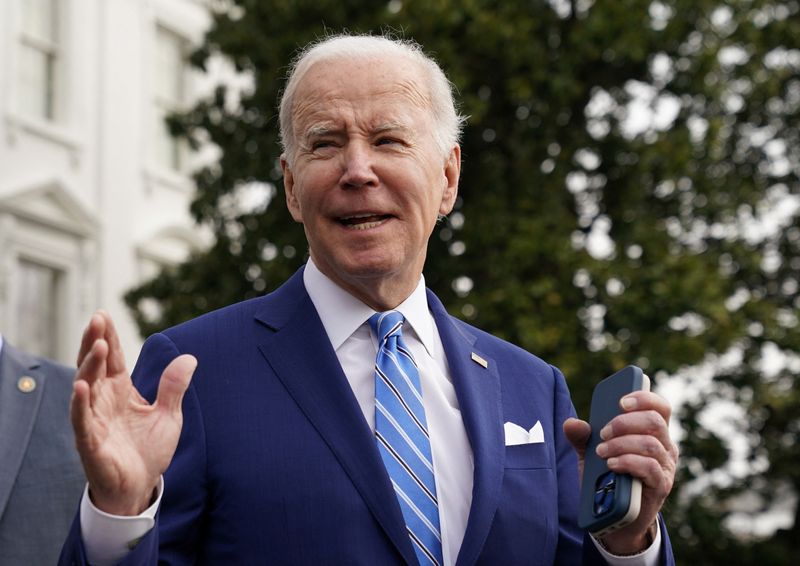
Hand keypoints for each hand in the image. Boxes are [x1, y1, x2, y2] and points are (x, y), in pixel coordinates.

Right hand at [71, 311, 196, 515]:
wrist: (140, 487)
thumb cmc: (148, 450)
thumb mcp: (168, 414)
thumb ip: (173, 387)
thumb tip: (190, 357)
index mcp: (120, 391)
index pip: (111, 358)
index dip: (107, 337)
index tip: (103, 314)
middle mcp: (103, 401)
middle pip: (94, 365)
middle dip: (93, 342)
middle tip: (96, 319)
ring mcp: (93, 420)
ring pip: (86, 387)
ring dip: (89, 365)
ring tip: (96, 345)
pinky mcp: (89, 442)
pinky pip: (81, 420)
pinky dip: (80, 404)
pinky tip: (81, 387)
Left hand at [563, 390, 677, 554]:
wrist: (615, 516)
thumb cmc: (608, 478)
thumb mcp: (591, 454)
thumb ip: (582, 437)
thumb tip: (570, 423)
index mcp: (652, 432)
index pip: (659, 407)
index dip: (643, 398)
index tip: (620, 401)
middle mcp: (665, 446)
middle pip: (654, 421)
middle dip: (625, 423)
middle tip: (604, 434)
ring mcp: (665, 467)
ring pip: (650, 444)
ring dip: (621, 444)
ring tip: (601, 451)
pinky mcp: (661, 486)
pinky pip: (649, 467)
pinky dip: (627, 462)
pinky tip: (611, 464)